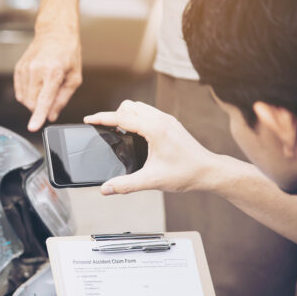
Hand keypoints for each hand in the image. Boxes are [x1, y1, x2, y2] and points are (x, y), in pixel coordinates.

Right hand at [14, 30, 81, 131]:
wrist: (55, 33)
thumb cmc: (68, 53)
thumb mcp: (74, 77)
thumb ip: (62, 99)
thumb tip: (51, 116)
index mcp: (53, 72)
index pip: (44, 99)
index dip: (38, 116)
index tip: (33, 127)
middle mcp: (36, 70)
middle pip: (33, 103)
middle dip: (41, 109)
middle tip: (51, 99)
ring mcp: (25, 69)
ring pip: (25, 100)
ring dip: (34, 102)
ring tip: (45, 87)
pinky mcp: (18, 69)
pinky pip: (20, 92)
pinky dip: (28, 95)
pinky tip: (37, 85)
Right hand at [84, 100, 218, 194]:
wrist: (209, 171)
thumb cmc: (185, 173)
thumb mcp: (152, 181)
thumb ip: (126, 185)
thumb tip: (106, 189)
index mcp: (154, 129)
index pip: (121, 117)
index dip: (101, 118)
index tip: (88, 119)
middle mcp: (160, 119)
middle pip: (128, 106)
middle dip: (113, 115)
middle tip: (104, 130)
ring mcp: (167, 119)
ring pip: (139, 106)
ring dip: (125, 114)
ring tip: (117, 130)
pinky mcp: (170, 123)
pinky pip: (148, 112)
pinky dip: (136, 117)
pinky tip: (135, 134)